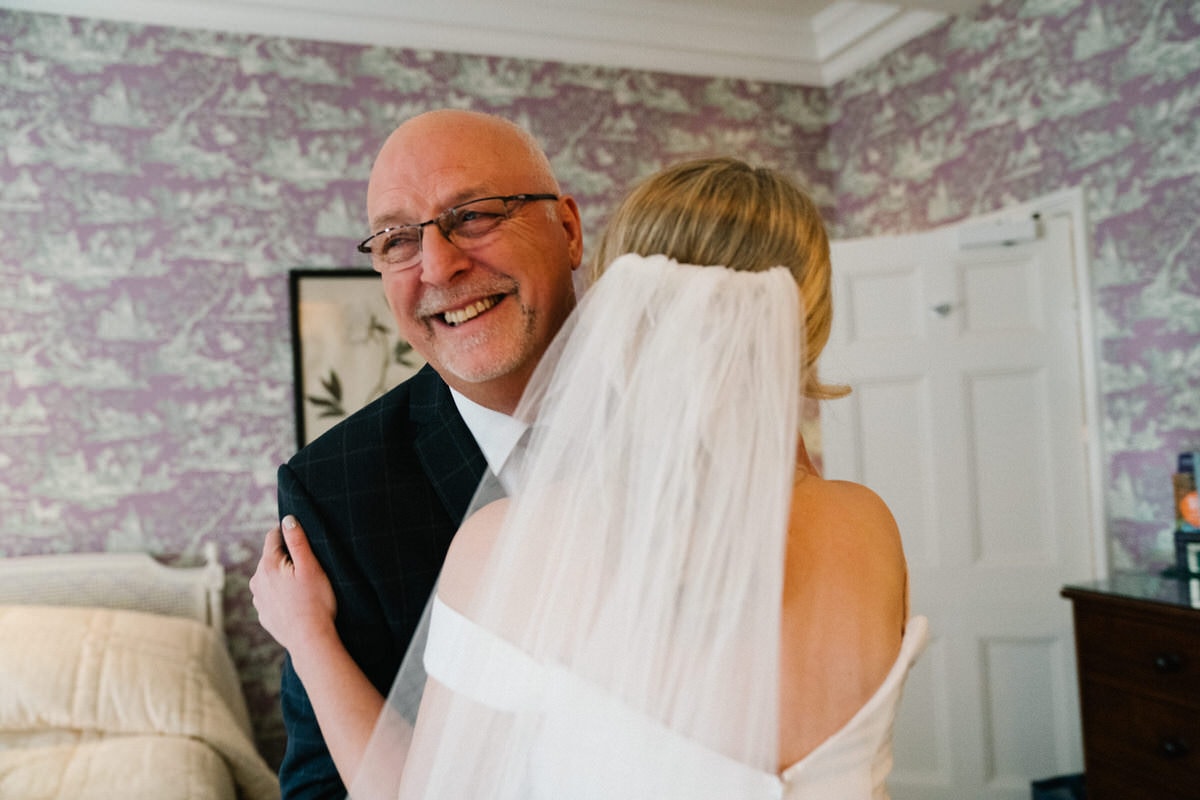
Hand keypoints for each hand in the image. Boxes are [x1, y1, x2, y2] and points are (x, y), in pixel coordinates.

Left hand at [250, 515, 336, 652]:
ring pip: (270, 578)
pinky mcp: (264, 615)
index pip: (273, 537)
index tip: (302, 539)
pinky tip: (297, 602)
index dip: (288, 534)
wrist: (310, 640)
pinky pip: (272, 597)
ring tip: (303, 587)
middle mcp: (257, 581)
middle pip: (271, 558)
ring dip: (282, 577)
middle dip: (286, 558)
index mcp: (267, 565)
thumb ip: (297, 540)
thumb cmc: (315, 601)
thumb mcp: (310, 566)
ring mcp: (258, 600)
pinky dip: (282, 595)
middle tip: (308, 567)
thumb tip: (287, 519)